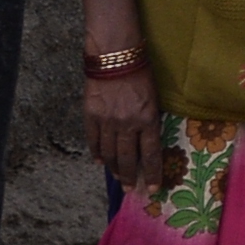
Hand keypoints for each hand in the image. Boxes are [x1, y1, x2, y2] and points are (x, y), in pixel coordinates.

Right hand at [80, 64, 162, 196]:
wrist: (115, 55)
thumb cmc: (141, 72)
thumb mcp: (154, 98)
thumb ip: (150, 120)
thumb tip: (147, 142)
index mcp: (147, 119)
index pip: (151, 154)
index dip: (153, 173)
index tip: (154, 188)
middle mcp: (127, 124)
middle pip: (128, 159)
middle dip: (131, 177)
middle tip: (131, 189)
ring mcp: (107, 121)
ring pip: (110, 154)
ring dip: (114, 168)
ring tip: (118, 177)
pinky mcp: (91, 116)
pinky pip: (93, 141)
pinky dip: (97, 153)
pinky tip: (100, 161)